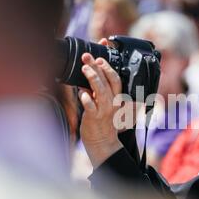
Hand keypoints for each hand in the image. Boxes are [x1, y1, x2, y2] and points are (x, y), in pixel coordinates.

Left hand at [79, 39, 122, 167]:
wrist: (103, 143)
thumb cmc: (102, 123)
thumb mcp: (103, 105)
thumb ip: (97, 92)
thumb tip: (87, 78)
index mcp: (117, 98)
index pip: (116, 78)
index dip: (108, 66)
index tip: (99, 55)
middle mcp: (113, 102)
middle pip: (109, 81)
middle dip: (99, 67)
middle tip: (88, 57)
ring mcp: (104, 110)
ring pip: (101, 90)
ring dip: (93, 78)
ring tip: (84, 68)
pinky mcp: (95, 118)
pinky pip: (91, 106)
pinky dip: (86, 98)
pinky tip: (81, 92)